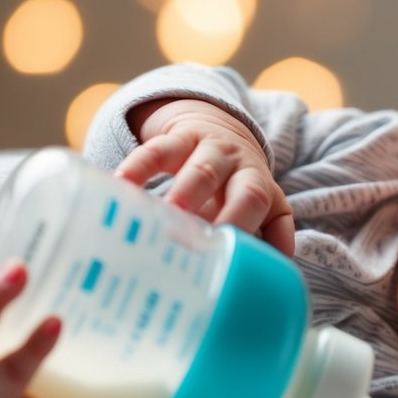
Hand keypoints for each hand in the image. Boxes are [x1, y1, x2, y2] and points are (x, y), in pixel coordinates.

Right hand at [118, 98, 294, 255]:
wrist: (220, 127)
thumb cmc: (241, 182)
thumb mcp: (266, 202)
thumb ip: (274, 234)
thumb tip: (278, 270)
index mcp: (256, 180)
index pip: (255, 200)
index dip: (242, 223)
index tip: (225, 256)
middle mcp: (233, 161)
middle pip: (228, 182)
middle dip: (207, 206)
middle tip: (193, 240)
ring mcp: (203, 147)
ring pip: (195, 167)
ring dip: (180, 192)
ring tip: (161, 219)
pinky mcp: (172, 139)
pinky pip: (153, 150)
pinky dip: (136, 168)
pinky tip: (120, 187)